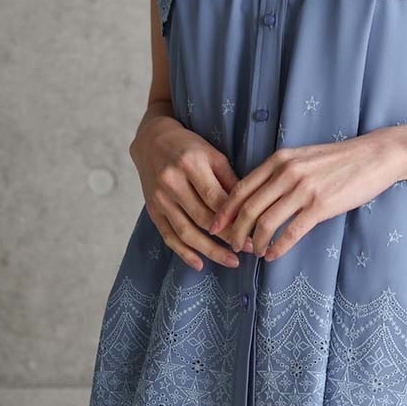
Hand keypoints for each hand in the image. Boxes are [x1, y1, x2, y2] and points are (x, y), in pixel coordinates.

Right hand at [130, 115, 254, 270]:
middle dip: (228, 237)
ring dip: (210, 251)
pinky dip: (184, 253)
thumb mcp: (213, 154)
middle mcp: (172, 182)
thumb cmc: (189, 147)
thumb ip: (229, 180)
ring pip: (186, 232)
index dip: (235, 218)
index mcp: (191, 164)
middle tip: (249, 248)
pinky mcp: (153, 210)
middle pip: (203, 218)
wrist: (152, 141)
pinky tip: (200, 264)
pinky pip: (169, 236)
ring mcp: (160, 198)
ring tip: (231, 261)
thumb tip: (250, 208)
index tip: (254, 231)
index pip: (216, 199)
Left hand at [207, 128, 406, 260]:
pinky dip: (278, 248)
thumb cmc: (340, 159)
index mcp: (279, 160)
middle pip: (248, 209)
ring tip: (255, 252)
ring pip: (266, 223)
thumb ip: (281, 172)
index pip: (241, 189)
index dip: (225, 211)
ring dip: (255, 243)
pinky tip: (273, 255)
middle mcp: (286, 173)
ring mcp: (303, 190)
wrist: (375, 156)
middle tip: (233, 246)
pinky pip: (291, 232)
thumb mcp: (303, 158)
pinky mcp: (321, 206)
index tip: (216, 227)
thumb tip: (259, 196)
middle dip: (235, 232)